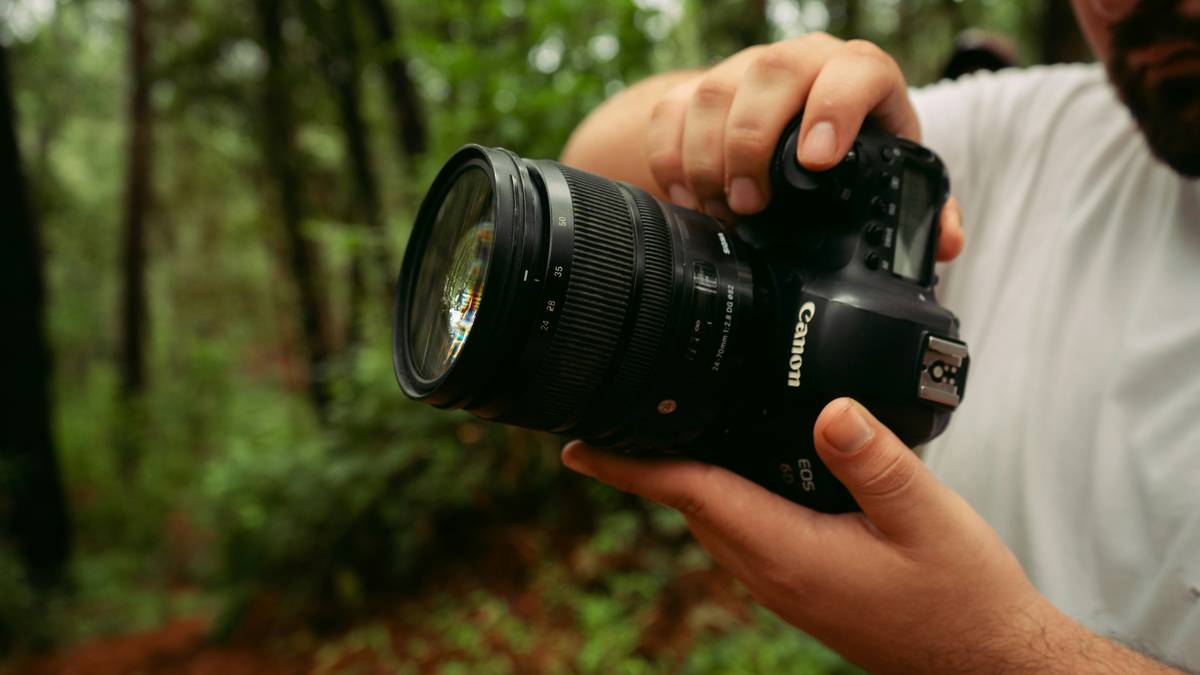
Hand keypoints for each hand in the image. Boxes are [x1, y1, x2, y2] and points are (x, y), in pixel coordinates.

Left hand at [562, 398, 1077, 672]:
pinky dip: (722, 495)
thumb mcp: (927, 518)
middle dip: (645, 464)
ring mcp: (783, 585)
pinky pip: (743, 531)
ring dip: (681, 480)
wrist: (985, 663)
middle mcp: (772, 575)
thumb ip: (876, 462)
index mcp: (789, 555)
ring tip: (657, 432)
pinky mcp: (801, 584)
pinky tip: (738, 466)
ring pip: (714, 520)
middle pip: (690, 506)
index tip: (580, 446)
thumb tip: (829, 406)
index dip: (633, 466)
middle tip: (609, 417)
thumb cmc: (961, 597)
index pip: (691, 496)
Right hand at [646, 35, 963, 260]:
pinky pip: (671, 111)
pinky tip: (688, 200)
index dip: (833, 108)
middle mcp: (801, 62)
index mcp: (859, 74)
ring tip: (721, 209)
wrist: (787, 125)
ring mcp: (745, 71)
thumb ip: (921, 206)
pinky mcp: (698, 89)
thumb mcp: (887, 170)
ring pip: (713, 92)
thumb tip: (946, 244)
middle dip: (751, 142)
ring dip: (706, 157)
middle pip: (770, 73)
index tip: (815, 160)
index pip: (852, 70)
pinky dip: (670, 160)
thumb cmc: (847, 149)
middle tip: (750, 203)